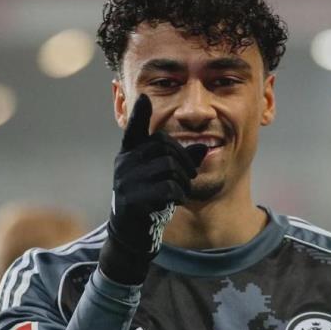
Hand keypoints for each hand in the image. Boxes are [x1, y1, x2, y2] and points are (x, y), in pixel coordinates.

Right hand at [99, 94, 206, 283]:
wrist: (132, 234)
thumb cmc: (150, 200)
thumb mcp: (163, 178)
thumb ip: (182, 161)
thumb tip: (206, 146)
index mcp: (130, 155)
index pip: (134, 129)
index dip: (140, 114)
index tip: (145, 96)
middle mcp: (124, 164)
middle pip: (164, 145)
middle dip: (184, 160)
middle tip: (188, 177)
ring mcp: (125, 181)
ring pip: (169, 166)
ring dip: (183, 181)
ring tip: (179, 192)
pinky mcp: (132, 200)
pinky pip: (168, 188)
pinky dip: (178, 196)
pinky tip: (172, 203)